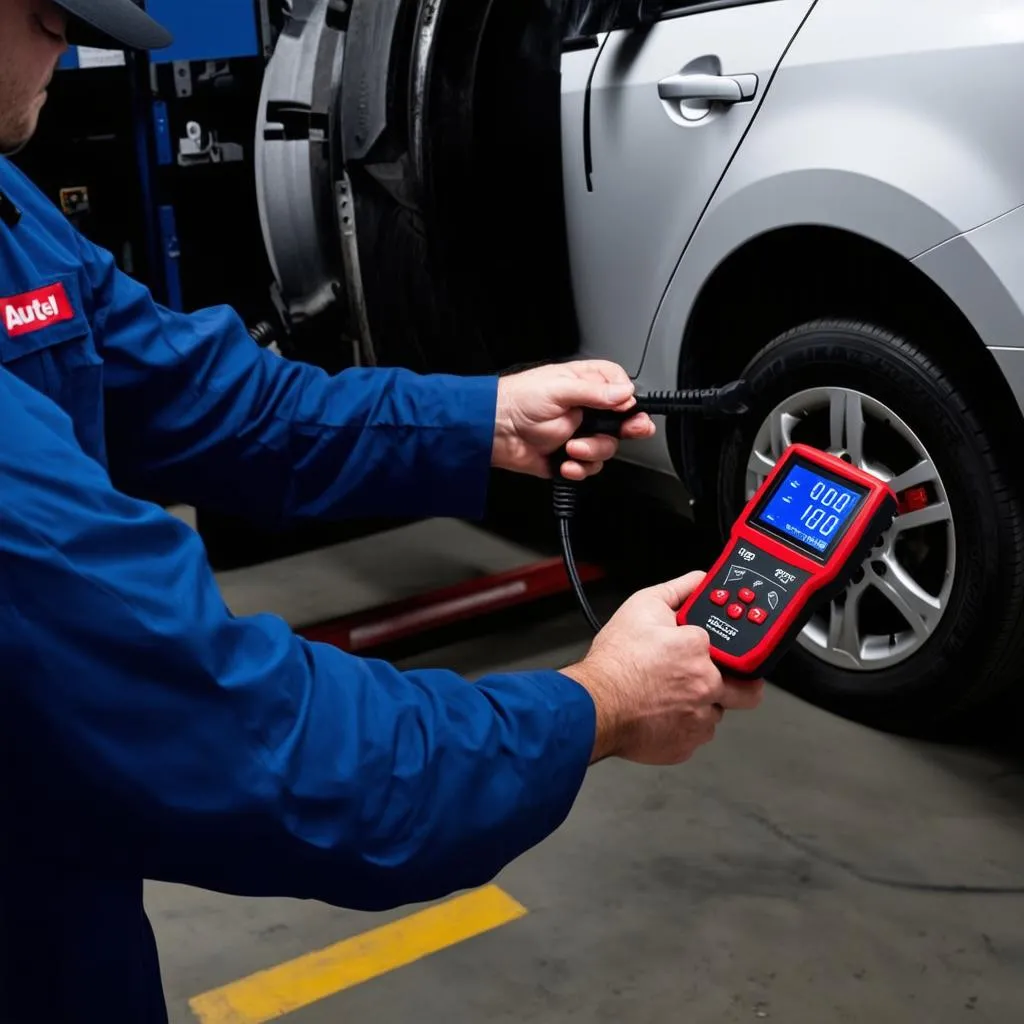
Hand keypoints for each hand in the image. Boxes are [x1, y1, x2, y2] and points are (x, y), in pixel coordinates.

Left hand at [492, 360, 655, 479]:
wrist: (493, 433)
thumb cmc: (517, 401)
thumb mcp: (558, 390)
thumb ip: (594, 392)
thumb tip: (625, 393)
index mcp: (584, 384)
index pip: (620, 386)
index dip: (626, 398)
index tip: (624, 407)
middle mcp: (586, 409)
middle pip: (622, 421)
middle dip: (624, 429)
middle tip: (628, 430)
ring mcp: (579, 433)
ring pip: (607, 447)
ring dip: (592, 451)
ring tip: (571, 447)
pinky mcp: (570, 457)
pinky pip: (589, 467)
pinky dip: (579, 468)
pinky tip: (565, 463)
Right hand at [560, 571, 764, 764]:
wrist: (594, 704)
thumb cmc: (614, 662)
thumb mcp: (641, 607)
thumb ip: (678, 590)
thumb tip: (699, 580)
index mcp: (699, 649)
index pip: (729, 645)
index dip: (716, 647)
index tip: (712, 650)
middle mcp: (706, 685)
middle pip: (747, 690)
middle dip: (738, 684)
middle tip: (715, 678)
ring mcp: (699, 719)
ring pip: (715, 713)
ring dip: (701, 705)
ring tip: (671, 696)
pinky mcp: (687, 745)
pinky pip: (695, 736)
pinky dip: (683, 727)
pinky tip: (662, 714)